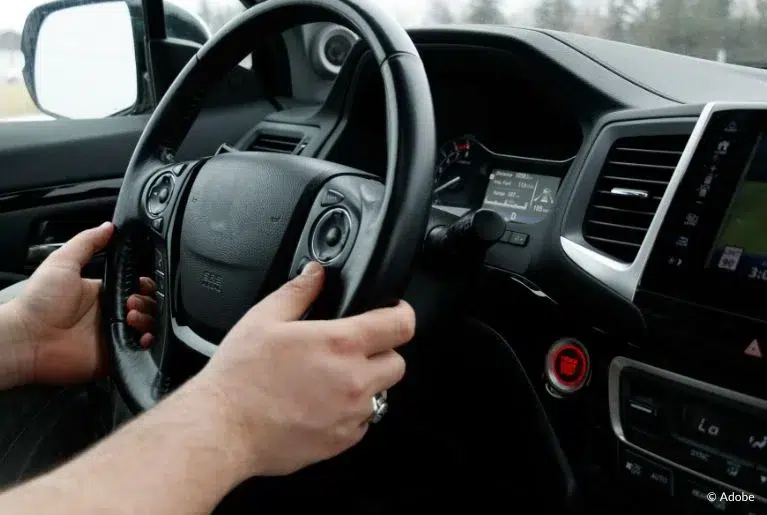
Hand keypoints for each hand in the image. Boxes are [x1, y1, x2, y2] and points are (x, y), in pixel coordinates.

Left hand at [4, 222, 156, 386]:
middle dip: (148, 300)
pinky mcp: (116, 356)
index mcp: (102, 293)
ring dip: (148, 318)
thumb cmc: (39, 302)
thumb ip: (87, 242)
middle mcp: (111, 314)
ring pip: (148, 326)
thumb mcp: (62, 261)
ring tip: (130, 316)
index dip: (145, 284)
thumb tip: (109, 226)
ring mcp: (114, 336)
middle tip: (133, 300)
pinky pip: (143, 351)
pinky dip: (149, 342)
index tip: (143, 281)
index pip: (135, 286)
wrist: (27, 339)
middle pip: (147, 306)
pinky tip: (141, 334)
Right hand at [191, 262, 414, 477]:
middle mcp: (353, 380)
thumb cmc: (239, 378)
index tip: (393, 313)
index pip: (401, 325)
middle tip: (353, 350)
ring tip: (329, 379)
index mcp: (340, 344)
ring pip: (380, 394)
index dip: (401, 314)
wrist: (221, 429)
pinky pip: (362, 423)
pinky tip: (320, 405)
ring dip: (365, 384)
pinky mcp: (340, 442)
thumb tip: (316, 274)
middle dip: (381, 353)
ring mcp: (350, 414)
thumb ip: (298, 291)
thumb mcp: (263, 319)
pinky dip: (350, 413)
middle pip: (397, 363)